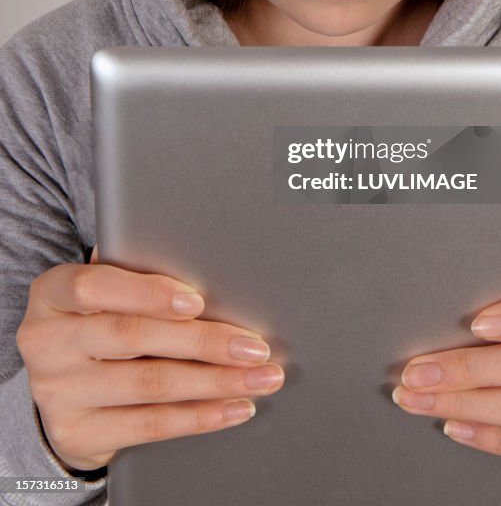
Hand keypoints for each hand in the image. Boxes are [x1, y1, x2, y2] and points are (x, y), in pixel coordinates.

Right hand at [16, 246, 283, 471]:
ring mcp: (58, 392)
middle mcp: (47, 342)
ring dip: (215, 382)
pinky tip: (235, 407)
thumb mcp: (103, 291)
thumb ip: (136, 272)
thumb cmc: (97, 318)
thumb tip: (203, 262)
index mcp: (53, 293)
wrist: (59, 386)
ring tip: (259, 377)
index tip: (198, 301)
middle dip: (204, 342)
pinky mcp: (77, 433)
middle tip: (255, 346)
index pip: (94, 286)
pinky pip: (149, 426)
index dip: (148, 293)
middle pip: (133, 338)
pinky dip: (200, 417)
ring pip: (150, 385)